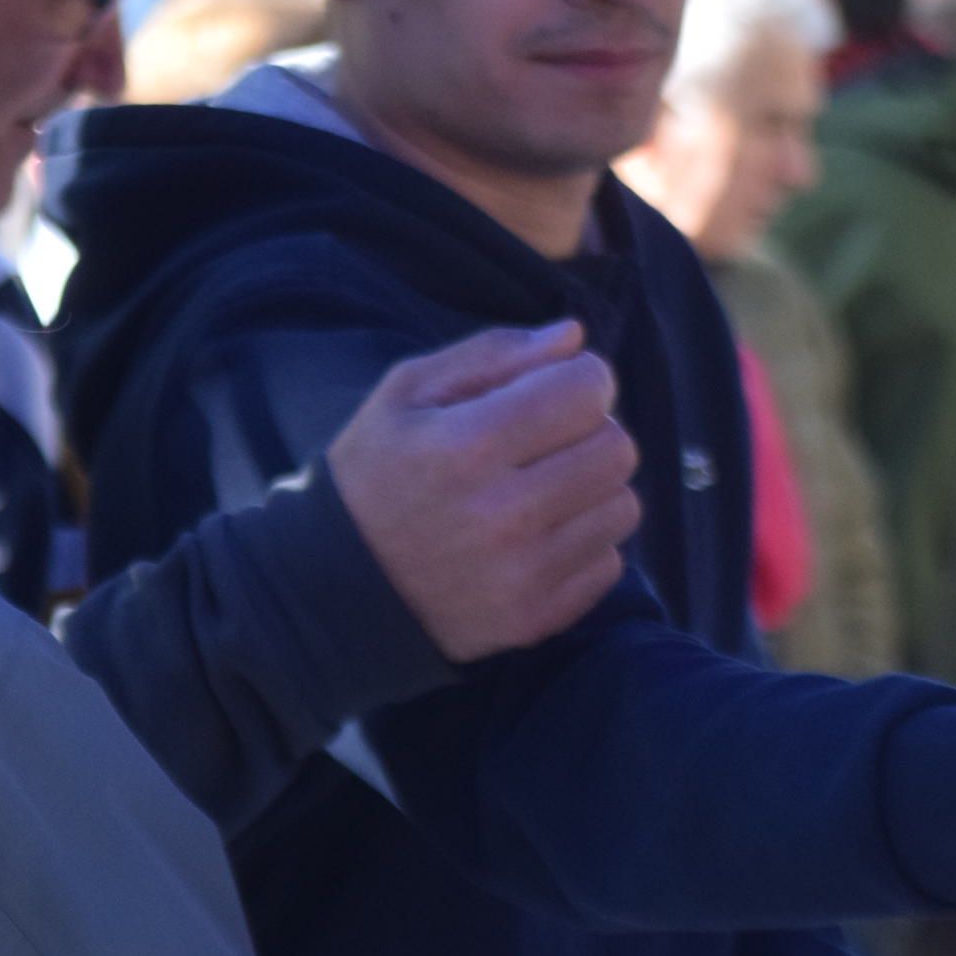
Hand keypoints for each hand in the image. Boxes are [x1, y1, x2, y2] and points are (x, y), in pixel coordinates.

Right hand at [324, 321, 640, 663]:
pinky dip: (583, 545)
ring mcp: (523, 573)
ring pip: (622, 506)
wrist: (333, 589)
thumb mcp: (404, 396)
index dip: (579, 379)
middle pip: (617, 448)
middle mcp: (503, 513)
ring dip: (592, 490)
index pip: (588, 390)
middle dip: (592, 433)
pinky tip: (537, 539)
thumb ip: (491, 355)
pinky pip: (609, 563)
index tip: (552, 391)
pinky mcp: (535, 618)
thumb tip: (574, 337)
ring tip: (542, 492)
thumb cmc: (371, 477)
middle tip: (548, 444)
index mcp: (467, 445)